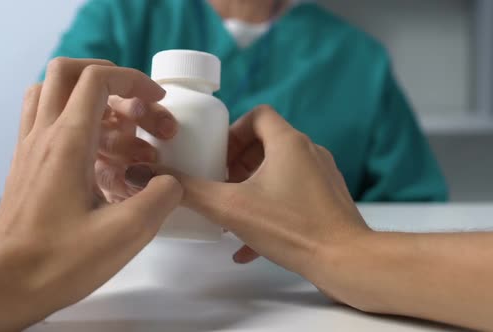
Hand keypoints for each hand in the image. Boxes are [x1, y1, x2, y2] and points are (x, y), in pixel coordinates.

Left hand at [0, 58, 182, 329]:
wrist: (6, 285)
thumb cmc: (61, 260)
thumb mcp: (127, 232)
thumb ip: (161, 197)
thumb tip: (170, 182)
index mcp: (68, 142)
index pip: (97, 79)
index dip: (133, 80)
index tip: (157, 101)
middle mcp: (43, 135)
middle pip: (68, 72)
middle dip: (111, 81)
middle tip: (138, 112)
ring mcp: (29, 149)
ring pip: (51, 93)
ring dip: (88, 99)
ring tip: (119, 131)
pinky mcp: (25, 166)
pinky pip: (45, 122)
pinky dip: (74, 122)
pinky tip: (98, 157)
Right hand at [127, 105, 369, 283]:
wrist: (345, 260)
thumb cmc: (293, 228)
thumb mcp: (230, 207)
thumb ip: (188, 190)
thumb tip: (147, 174)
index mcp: (289, 142)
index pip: (258, 115)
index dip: (233, 130)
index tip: (216, 154)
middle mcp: (309, 153)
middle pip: (266, 144)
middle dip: (237, 165)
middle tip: (219, 184)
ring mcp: (322, 177)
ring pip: (278, 172)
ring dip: (251, 188)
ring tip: (231, 212)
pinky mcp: (327, 201)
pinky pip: (291, 196)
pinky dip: (269, 209)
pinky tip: (249, 242)